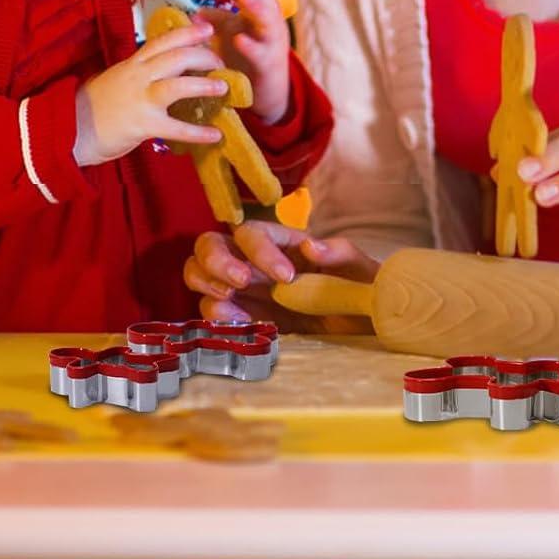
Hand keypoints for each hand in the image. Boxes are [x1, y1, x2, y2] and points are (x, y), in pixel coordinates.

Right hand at [74, 18, 227, 166]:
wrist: (69, 129)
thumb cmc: (93, 105)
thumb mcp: (116, 78)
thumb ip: (138, 72)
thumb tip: (162, 69)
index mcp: (132, 63)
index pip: (162, 41)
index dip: (187, 33)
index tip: (207, 28)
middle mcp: (138, 76)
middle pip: (176, 57)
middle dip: (202, 55)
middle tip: (221, 61)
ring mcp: (140, 99)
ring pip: (177, 85)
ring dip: (204, 85)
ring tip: (223, 87)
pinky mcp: (143, 125)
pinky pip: (176, 128)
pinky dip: (198, 132)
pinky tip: (216, 134)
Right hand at [183, 219, 379, 331]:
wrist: (360, 325)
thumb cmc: (357, 287)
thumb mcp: (358, 268)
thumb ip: (339, 253)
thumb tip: (311, 247)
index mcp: (279, 242)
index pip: (252, 232)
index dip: (262, 250)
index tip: (286, 277)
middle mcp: (252, 261)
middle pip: (210, 244)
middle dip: (216, 260)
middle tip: (239, 283)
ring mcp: (242, 291)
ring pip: (199, 274)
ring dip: (206, 284)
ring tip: (229, 301)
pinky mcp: (241, 319)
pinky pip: (212, 312)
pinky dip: (215, 317)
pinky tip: (239, 325)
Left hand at [195, 0, 290, 123]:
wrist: (266, 91)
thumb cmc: (246, 56)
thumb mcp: (230, 33)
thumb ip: (215, 20)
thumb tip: (193, 12)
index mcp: (259, 10)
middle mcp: (269, 21)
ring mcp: (272, 42)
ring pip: (269, 19)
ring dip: (257, 6)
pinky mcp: (270, 64)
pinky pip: (263, 53)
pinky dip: (251, 46)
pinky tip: (238, 40)